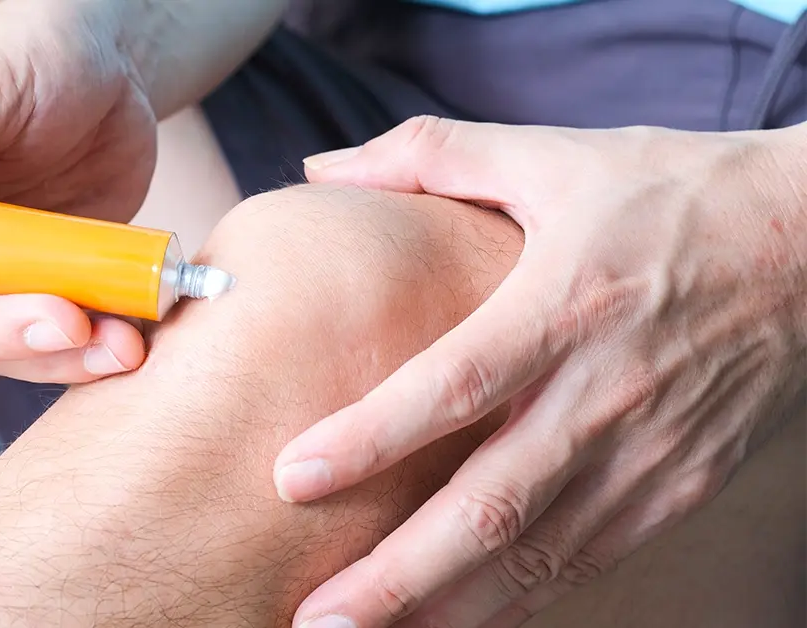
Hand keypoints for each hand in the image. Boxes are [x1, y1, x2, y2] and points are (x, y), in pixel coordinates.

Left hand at [274, 117, 806, 627]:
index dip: (372, 437)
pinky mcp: (681, 483)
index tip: (291, 478)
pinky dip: (522, 598)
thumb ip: (432, 155)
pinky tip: (460, 620)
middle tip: (314, 618)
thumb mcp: (554, 155)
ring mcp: (649, 450)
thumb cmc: (675, 194)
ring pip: (539, 553)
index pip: (455, 386)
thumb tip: (324, 166)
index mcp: (565, 304)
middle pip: (492, 503)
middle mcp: (606, 391)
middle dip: (397, 573)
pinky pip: (592, 558)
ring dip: (450, 606)